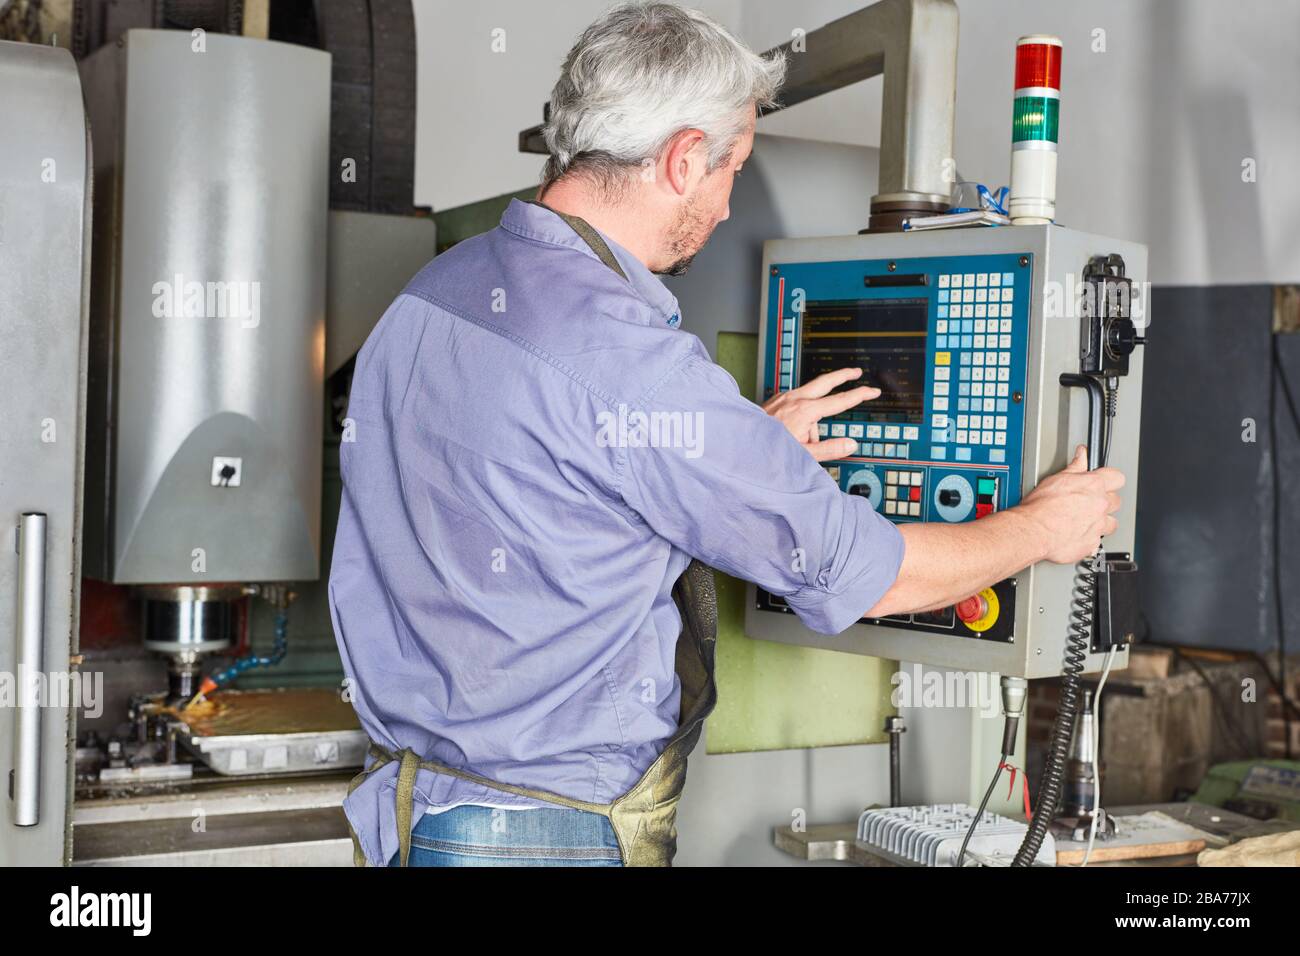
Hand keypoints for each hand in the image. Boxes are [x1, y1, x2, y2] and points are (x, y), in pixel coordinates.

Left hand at [762, 368, 879, 461]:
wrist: (740, 443)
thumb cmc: (767, 450)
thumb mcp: (803, 456)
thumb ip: (830, 450)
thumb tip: (851, 444)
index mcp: (804, 411)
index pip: (839, 401)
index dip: (859, 395)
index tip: (872, 390)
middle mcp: (794, 399)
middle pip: (825, 381)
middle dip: (843, 375)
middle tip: (856, 371)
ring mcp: (782, 398)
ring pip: (808, 398)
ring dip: (814, 412)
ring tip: (803, 441)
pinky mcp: (774, 401)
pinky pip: (794, 403)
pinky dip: (800, 413)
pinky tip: (792, 431)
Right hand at [1017, 445, 1124, 563]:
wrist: (1034, 530)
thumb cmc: (1041, 506)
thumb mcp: (1057, 479)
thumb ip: (1075, 466)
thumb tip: (1081, 455)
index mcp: (1093, 486)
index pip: (1117, 477)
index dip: (1110, 479)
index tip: (1104, 481)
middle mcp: (1100, 505)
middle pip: (1116, 501)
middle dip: (1105, 501)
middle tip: (1089, 502)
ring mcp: (1098, 525)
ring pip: (1111, 522)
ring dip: (1102, 521)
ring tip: (1086, 520)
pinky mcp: (1092, 544)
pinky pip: (1097, 541)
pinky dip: (1089, 538)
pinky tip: (1077, 534)